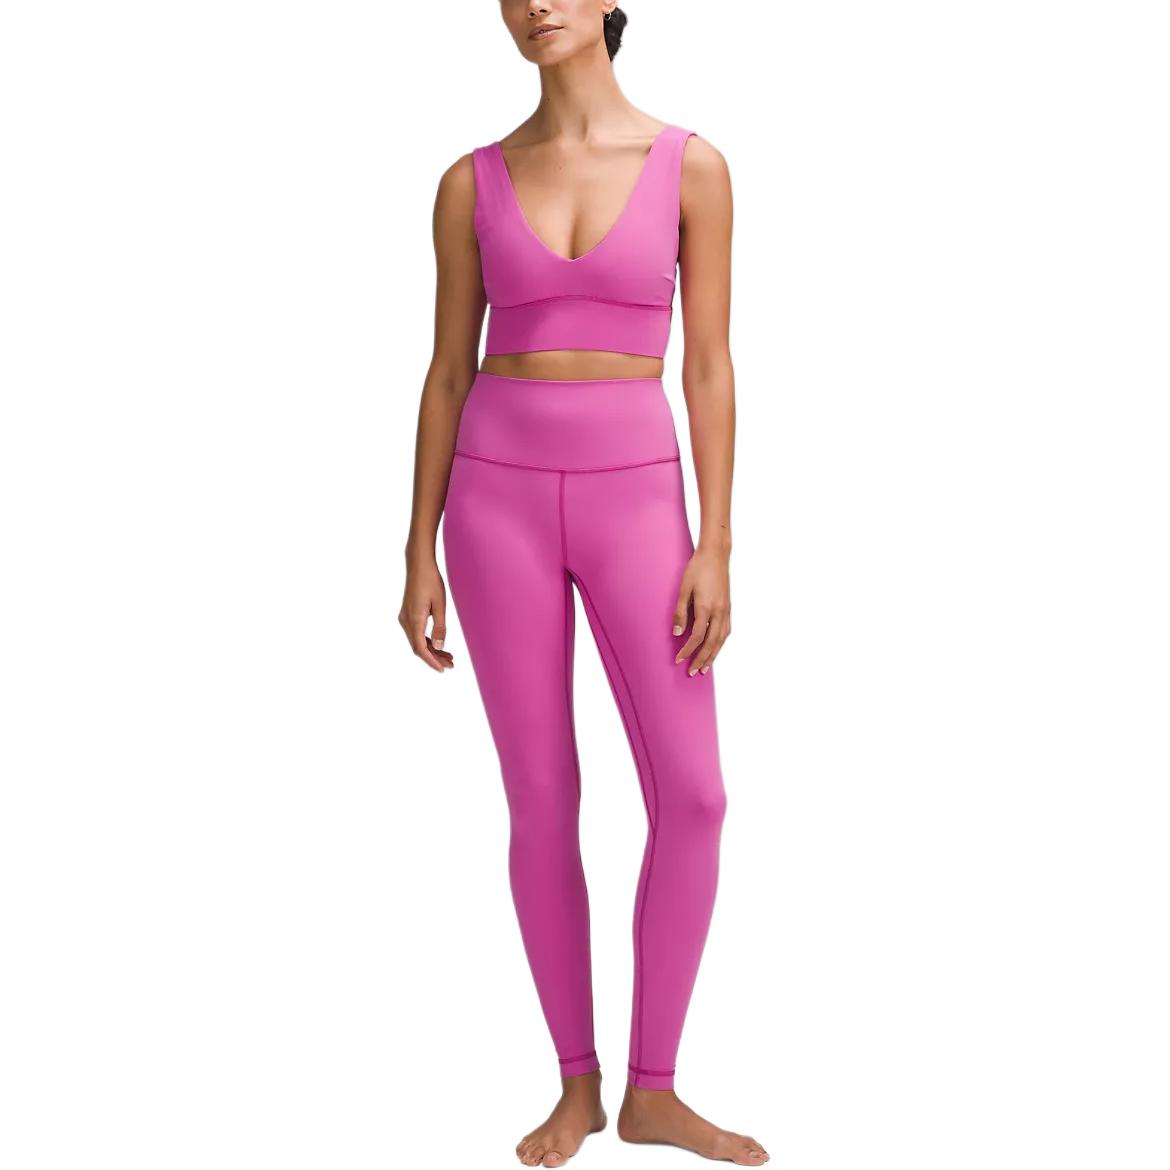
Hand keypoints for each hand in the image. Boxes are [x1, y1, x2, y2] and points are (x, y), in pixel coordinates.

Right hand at [399, 557, 454, 671]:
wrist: (419, 565)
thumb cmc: (431, 582)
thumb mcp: (440, 605)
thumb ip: (440, 627)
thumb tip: (439, 647)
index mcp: (414, 620)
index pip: (420, 648)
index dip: (431, 661)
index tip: (443, 669)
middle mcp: (405, 621)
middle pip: (418, 647)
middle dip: (434, 658)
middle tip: (451, 664)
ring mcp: (405, 618)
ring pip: (417, 641)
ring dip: (431, 650)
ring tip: (448, 657)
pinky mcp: (407, 614)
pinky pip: (416, 633)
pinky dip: (426, 641)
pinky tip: (438, 645)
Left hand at [672, 545, 730, 675]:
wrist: (716, 554)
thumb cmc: (697, 569)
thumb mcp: (683, 589)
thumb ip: (680, 612)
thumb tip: (676, 633)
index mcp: (707, 607)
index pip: (696, 637)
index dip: (687, 650)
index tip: (678, 659)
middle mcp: (719, 612)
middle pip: (711, 643)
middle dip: (701, 660)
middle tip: (692, 672)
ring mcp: (726, 610)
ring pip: (721, 640)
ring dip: (713, 655)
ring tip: (705, 668)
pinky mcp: (728, 607)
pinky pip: (726, 631)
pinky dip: (720, 644)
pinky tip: (716, 648)